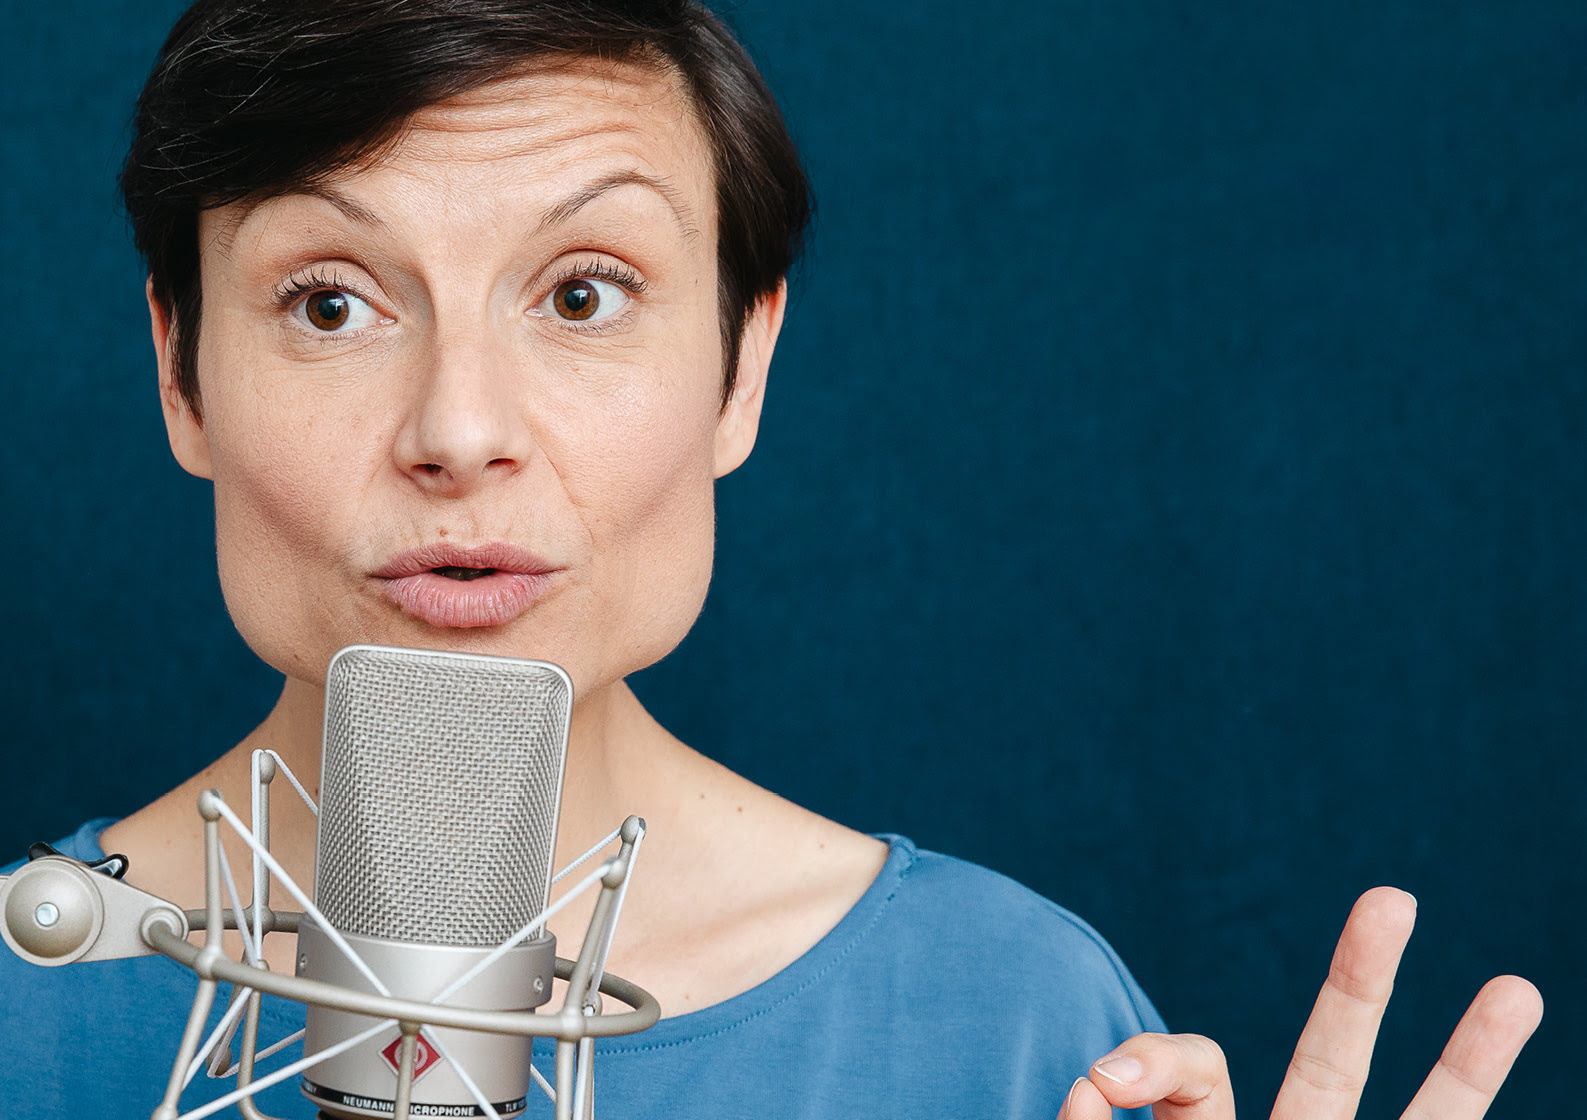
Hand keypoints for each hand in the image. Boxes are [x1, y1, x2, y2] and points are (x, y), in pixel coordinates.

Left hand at [1059, 887, 1542, 1119]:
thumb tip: (1082, 1099)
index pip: (1196, 1073)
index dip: (1149, 1062)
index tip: (1097, 1091)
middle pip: (1329, 1064)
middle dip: (1362, 983)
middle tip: (1393, 898)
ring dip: (1472, 1065)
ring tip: (1519, 988)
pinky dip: (1466, 1114)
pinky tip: (1497, 1044)